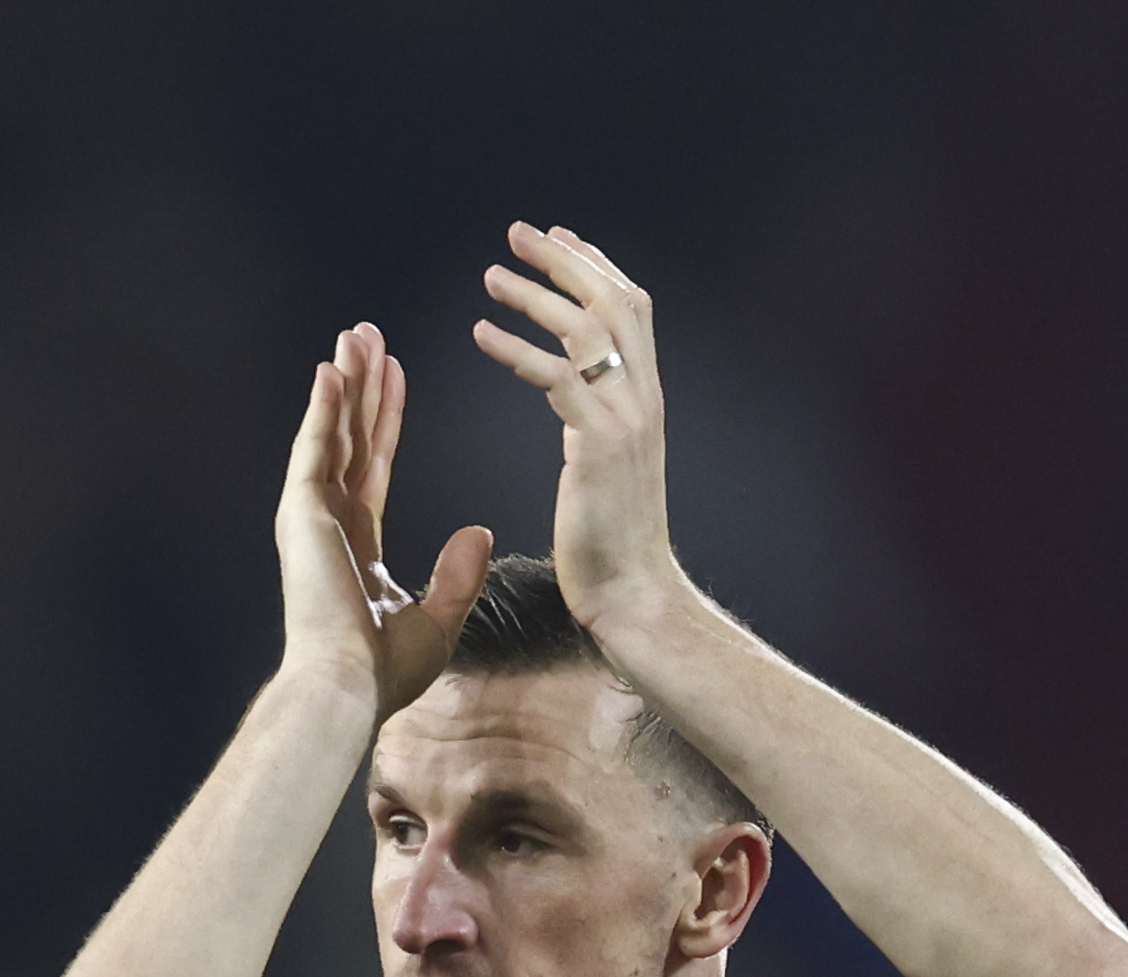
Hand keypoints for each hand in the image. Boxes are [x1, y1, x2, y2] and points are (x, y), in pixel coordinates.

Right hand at [274, 324, 491, 715]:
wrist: (349, 688)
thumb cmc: (385, 671)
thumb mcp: (438, 619)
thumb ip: (458, 575)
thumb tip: (481, 532)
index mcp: (358, 542)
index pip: (376, 463)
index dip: (387, 419)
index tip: (396, 375)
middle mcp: (330, 520)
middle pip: (351, 436)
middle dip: (362, 385)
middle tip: (368, 334)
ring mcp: (311, 514)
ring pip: (331, 431)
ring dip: (343, 382)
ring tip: (354, 334)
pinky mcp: (300, 513)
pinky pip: (314, 448)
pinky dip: (323, 409)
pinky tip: (333, 370)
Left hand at [471, 223, 685, 632]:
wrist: (635, 593)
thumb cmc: (614, 542)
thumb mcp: (613, 465)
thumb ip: (600, 419)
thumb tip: (579, 392)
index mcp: (647, 399)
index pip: (632, 310)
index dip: (596, 267)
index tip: (558, 238)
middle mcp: (644, 398)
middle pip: (614, 303)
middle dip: (566, 261)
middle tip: (517, 232)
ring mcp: (626, 419)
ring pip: (586, 330)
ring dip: (535, 295)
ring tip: (489, 276)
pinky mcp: (599, 445)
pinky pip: (556, 379)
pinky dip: (516, 350)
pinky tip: (480, 334)